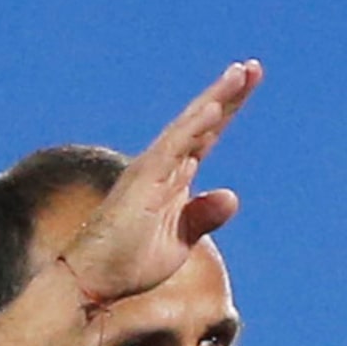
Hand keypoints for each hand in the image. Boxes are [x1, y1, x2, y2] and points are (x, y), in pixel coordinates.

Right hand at [63, 59, 263, 305]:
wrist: (94, 278)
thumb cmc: (130, 261)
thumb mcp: (178, 240)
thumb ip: (202, 216)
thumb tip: (232, 196)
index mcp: (173, 178)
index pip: (206, 137)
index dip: (227, 111)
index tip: (248, 83)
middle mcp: (163, 165)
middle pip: (201, 123)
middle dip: (227, 95)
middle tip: (253, 67)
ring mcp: (152, 169)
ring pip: (189, 126)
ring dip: (215, 99)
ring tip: (240, 74)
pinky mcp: (143, 180)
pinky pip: (172, 147)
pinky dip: (193, 127)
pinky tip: (214, 108)